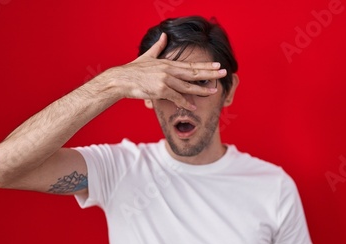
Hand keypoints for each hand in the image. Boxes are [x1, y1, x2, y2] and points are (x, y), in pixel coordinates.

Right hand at [107, 32, 226, 109]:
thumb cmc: (133, 70)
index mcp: (168, 64)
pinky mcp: (160, 90)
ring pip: (188, 86)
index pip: (191, 65)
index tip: (217, 65)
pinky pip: (176, 98)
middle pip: (193, 72)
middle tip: (223, 73)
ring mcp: (165, 80)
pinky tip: (193, 106)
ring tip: (213, 91)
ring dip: (202, 90)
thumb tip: (164, 36)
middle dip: (210, 73)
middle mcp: (169, 71)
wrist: (121, 79)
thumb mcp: (147, 56)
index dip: (205, 65)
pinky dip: (185, 103)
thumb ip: (158, 47)